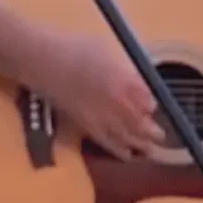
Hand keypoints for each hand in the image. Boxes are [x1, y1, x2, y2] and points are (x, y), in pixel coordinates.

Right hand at [38, 33, 165, 160]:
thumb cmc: (73, 47)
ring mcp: (100, 113)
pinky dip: (118, 150)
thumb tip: (137, 81)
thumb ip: (124, 67)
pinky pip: (105, 141)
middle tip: (160, 135)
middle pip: (140, 120)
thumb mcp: (105, 49)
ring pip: (126, 135)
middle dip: (152, 130)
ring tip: (151, 149)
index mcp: (124, 79)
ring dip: (141, 143)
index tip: (153, 108)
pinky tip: (127, 155)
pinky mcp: (84, 123)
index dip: (151, 106)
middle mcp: (117, 99)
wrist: (42, 59)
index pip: (147, 98)